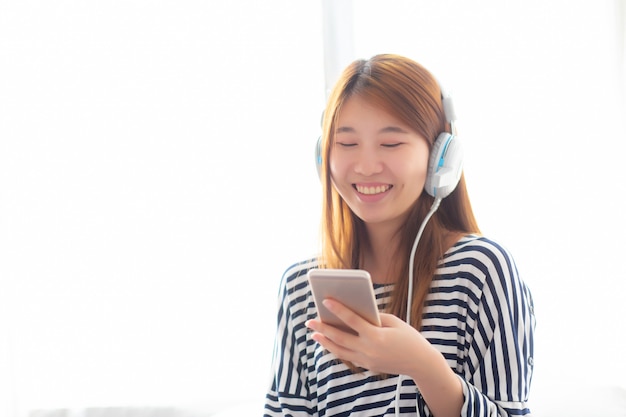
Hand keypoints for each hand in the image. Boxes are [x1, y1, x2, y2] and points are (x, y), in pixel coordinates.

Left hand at [305, 298, 430, 375]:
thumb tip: (354, 312)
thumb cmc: (408, 337)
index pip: (352, 320)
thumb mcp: (393, 322)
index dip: (338, 309)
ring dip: (325, 341)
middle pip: (340, 337)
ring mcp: (367, 360)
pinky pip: (348, 356)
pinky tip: (328, 341)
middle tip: (310, 320)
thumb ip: (373, 317)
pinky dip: (336, 349)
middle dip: (323, 327)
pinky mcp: (368, 366)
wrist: (420, 363)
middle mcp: (369, 350)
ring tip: (314, 333)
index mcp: (376, 336)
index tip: (325, 300)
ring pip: (340, 350)